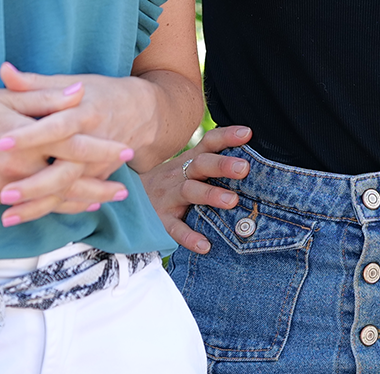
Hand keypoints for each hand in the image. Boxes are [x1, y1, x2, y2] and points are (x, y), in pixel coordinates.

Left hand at [0, 63, 151, 220]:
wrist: (141, 112)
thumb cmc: (99, 93)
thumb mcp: (69, 82)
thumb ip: (35, 82)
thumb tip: (5, 71)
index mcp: (84, 112)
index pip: (55, 126)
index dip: (29, 135)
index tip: (1, 142)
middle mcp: (93, 142)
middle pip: (64, 169)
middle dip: (34, 184)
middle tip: (4, 193)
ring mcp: (97, 165)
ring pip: (67, 190)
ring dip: (37, 205)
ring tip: (7, 215)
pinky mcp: (97, 177)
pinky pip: (73, 199)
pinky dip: (50, 210)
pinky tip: (24, 218)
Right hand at [0, 81, 128, 227]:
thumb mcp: (3, 97)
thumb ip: (44, 98)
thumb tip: (78, 93)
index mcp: (22, 137)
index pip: (72, 145)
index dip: (101, 148)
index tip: (126, 150)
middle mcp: (15, 167)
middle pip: (68, 179)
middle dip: (99, 183)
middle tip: (125, 187)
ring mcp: (3, 187)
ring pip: (51, 199)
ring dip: (81, 201)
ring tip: (105, 200)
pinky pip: (31, 206)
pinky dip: (54, 207)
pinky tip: (71, 206)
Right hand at [142, 125, 252, 253]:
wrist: (128, 198)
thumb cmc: (170, 182)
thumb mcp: (187, 167)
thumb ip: (213, 162)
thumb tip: (251, 157)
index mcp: (190, 161)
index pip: (209, 143)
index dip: (227, 136)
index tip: (247, 133)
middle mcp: (179, 175)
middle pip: (201, 165)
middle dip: (222, 165)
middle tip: (244, 168)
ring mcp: (168, 197)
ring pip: (189, 191)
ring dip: (211, 195)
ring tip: (232, 201)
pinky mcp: (160, 220)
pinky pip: (174, 229)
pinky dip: (189, 237)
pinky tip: (205, 245)